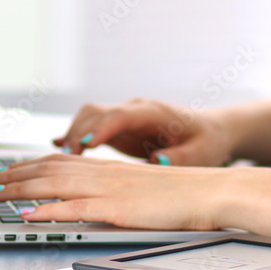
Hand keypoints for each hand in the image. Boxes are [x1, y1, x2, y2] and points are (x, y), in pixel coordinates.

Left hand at [0, 154, 226, 229]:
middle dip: (10, 176)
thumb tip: (83, 200)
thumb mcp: (136, 187)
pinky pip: (75, 209)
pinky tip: (28, 215)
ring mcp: (108, 189)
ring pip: (52, 184)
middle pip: (45, 169)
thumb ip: (109, 189)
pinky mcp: (117, 208)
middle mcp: (101, 173)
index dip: (24, 166)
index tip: (1, 173)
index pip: (55, 162)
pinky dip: (47, 211)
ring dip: (18, 189)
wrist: (211, 191)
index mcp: (105, 168)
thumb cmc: (179, 193)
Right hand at [53, 98, 234, 165]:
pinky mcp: (117, 129)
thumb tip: (157, 159)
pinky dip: (75, 137)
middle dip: (77, 133)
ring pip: (88, 117)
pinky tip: (60, 149)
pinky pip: (90, 127)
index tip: (85, 145)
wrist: (210, 130)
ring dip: (73, 135)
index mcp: (154, 112)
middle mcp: (134, 110)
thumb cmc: (207, 141)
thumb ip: (181, 157)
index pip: (121, 115)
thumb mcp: (203, 153)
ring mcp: (124, 118)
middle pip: (96, 113)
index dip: (100, 128)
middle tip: (66, 158)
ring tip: (62, 159)